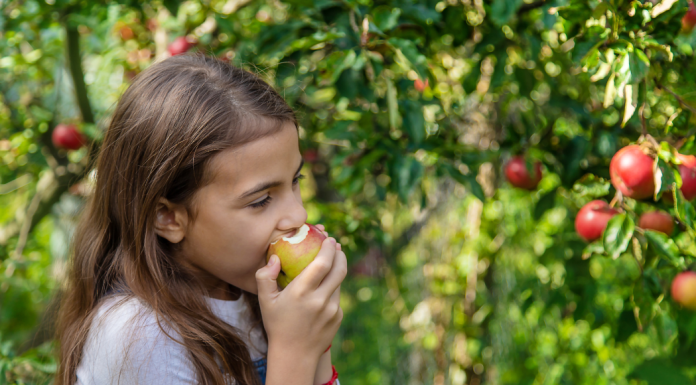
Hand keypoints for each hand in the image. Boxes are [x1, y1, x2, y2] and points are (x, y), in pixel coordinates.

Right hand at [255, 234, 345, 359]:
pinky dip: (332, 288)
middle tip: (336, 245)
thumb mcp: (265, 301)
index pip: (322, 263)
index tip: (329, 239)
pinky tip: (324, 289)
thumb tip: (275, 258)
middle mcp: (320, 300)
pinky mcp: (338, 317)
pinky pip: (337, 297)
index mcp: (301, 293)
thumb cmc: (277, 324)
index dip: (329, 248)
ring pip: (339, 282)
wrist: (294, 355)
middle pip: (339, 269)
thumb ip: (265, 277)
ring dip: (337, 269)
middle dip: (340, 253)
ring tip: (332, 261)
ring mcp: (332, 309)